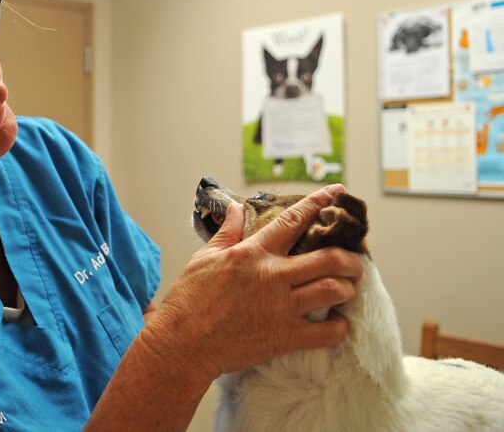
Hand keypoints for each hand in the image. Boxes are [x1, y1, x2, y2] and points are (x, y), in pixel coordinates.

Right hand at [142, 184, 363, 385]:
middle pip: (329, 258)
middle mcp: (272, 276)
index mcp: (252, 253)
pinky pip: (327, 332)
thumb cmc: (188, 300)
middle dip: (351, 258)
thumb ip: (227, 233)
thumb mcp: (204, 258)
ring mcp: (281, 307)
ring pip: (334, 290)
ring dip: (347, 289)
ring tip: (346, 290)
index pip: (293, 221)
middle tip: (355, 261)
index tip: (337, 193)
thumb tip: (235, 208)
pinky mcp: (285, 337)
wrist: (183, 344)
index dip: (319, 203)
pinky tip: (337, 324)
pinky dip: (339, 327)